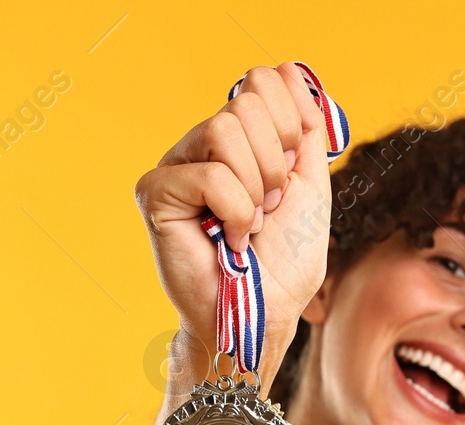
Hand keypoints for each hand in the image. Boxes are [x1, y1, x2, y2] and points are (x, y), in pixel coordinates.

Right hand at [134, 63, 333, 370]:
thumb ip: (304, 131)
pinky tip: (228, 239)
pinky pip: (209, 174)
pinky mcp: (155, 193)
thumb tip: (292, 71)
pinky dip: (235, 211)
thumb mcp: (309, 187)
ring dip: (255, 188)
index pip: (262, 81)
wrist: (265, 314)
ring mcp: (175, 167)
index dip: (291, 120)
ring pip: (224, 129)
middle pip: (245, 103)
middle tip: (269, 207)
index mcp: (238, 140)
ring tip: (248, 225)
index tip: (292, 170)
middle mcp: (201, 146)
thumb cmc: (284, 263)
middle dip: (275, 162)